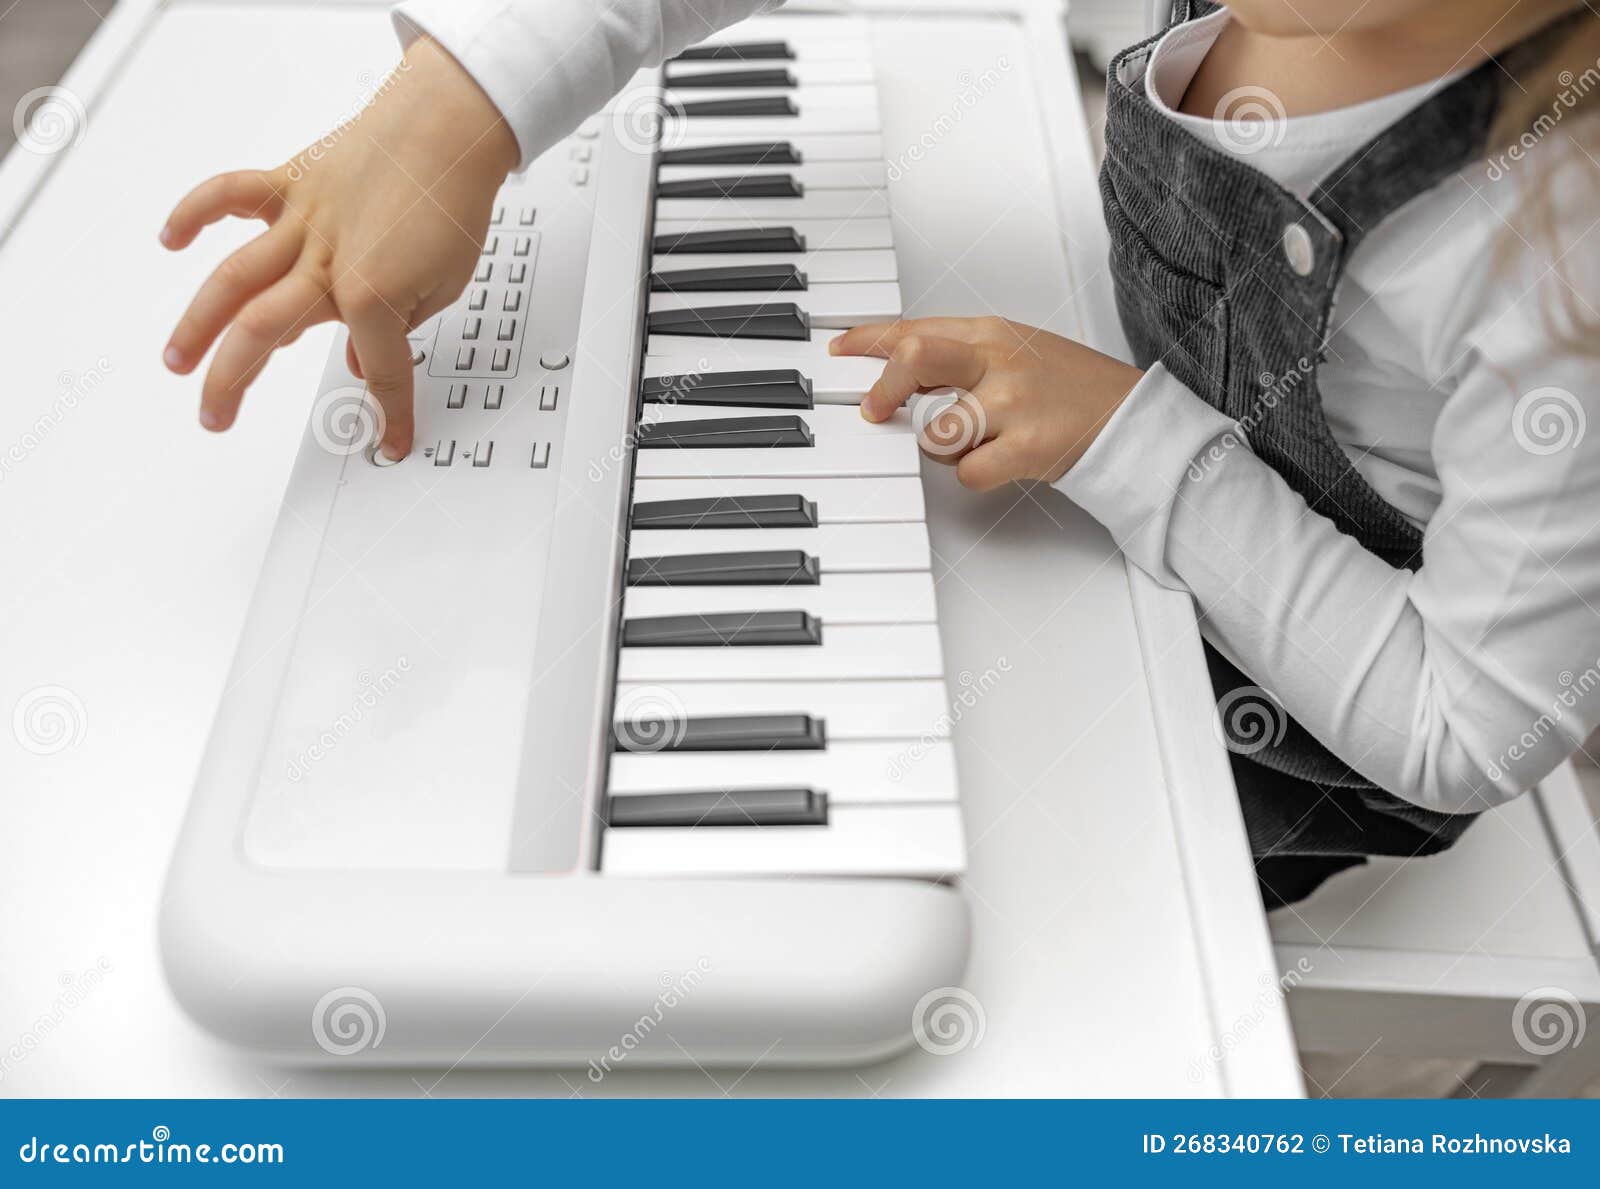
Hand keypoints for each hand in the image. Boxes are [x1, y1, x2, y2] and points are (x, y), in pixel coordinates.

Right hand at [160, 37, 519, 458]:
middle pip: (264, 334)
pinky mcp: (292, 186)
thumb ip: (400, 328)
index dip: (391, 412)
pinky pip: (232, 196)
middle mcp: (326, 263)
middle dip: (234, 383)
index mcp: (372, 294)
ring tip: (176, 361)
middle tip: (215, 418)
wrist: (449, 126)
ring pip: (234, 279)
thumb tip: (366, 359)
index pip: (380, 371)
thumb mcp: (445, 286)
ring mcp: (303, 224)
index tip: (390, 440)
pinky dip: (196, 213)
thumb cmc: (451, 199)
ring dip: (197, 324)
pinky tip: (171, 240)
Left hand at [829, 317, 1142, 489]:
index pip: (916, 328)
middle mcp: (999, 361)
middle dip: (884, 388)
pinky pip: (966, 470)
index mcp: (992, 334)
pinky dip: (971, 474)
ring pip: (935, 428)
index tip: (840, 348)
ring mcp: (1012, 403)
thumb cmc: (1070, 388)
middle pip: (915, 358)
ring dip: (938, 446)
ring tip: (968, 443)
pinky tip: (995, 463)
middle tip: (875, 410)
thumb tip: (901, 371)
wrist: (1128, 419)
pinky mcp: (1026, 447)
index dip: (869, 339)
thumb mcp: (1014, 352)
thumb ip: (961, 356)